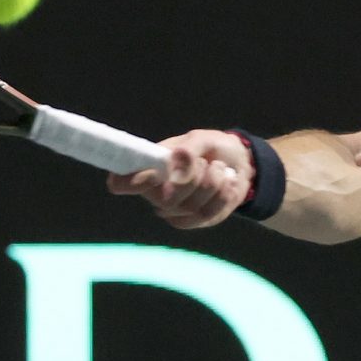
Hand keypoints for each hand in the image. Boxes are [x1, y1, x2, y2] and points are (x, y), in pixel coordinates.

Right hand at [105, 129, 252, 229]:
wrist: (238, 162)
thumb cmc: (211, 148)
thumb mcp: (201, 139)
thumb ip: (188, 149)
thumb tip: (178, 157)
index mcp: (149, 169)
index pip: (122, 183)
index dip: (128, 183)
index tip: (151, 174)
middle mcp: (156, 194)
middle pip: (166, 200)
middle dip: (191, 179)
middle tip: (203, 162)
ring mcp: (176, 211)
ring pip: (190, 208)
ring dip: (212, 184)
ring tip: (218, 168)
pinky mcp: (196, 221)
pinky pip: (207, 214)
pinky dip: (222, 195)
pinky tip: (226, 183)